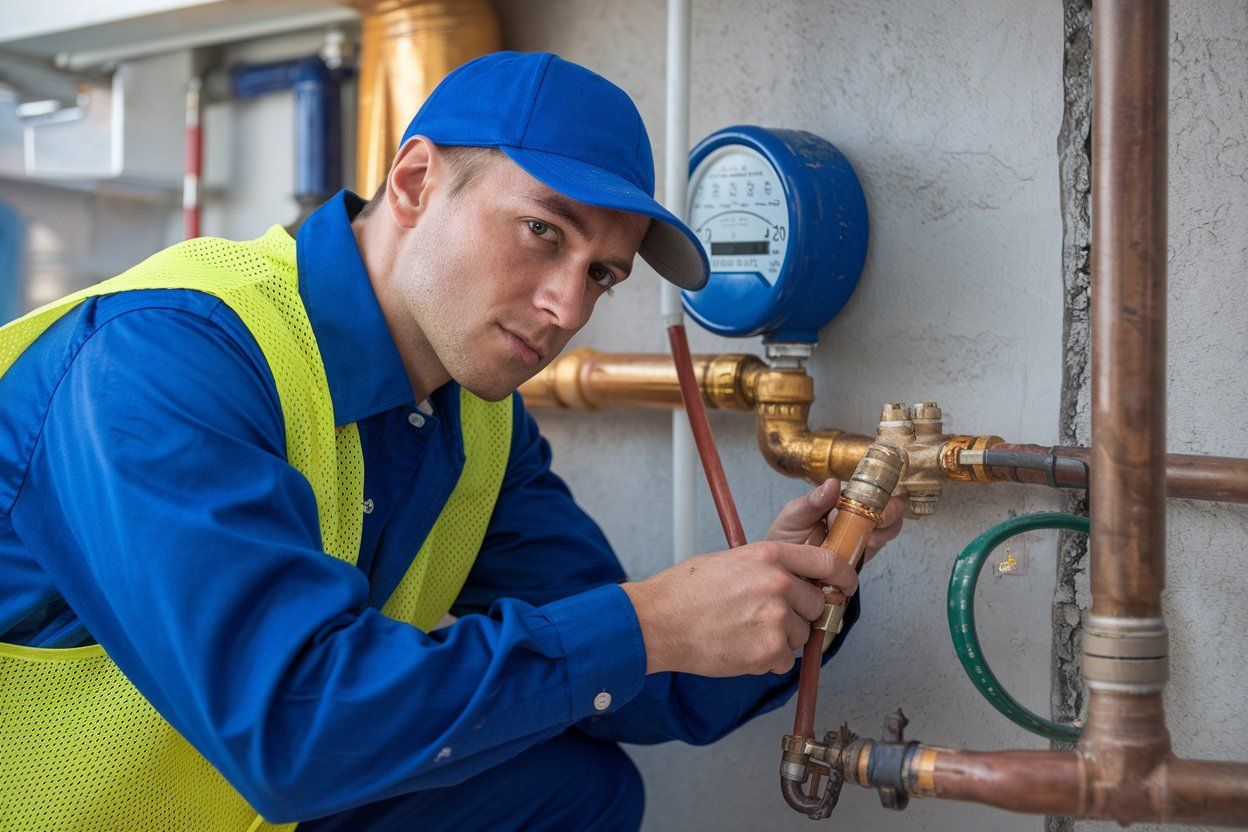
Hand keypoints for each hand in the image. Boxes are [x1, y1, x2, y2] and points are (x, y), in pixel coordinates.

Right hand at [620, 539, 858, 677]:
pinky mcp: (769, 651)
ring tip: (743, 631)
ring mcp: (775, 618)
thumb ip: (769, 567)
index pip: (827, 563)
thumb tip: (796, 580)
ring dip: (779, 638)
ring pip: (800, 635)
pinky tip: (740, 647)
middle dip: (799, 614)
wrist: (658, 621)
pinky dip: (766, 660)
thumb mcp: (732, 561)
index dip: (843, 577)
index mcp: (770, 556)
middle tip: (767, 617)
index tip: (846, 586)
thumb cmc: (686, 592)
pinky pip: (784, 661)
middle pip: (816, 605)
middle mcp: (777, 584)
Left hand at [765, 479, 903, 566]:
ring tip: (864, 539)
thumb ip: (812, 501)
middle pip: (888, 508)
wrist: (781, 568)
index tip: (872, 504)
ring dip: (882, 533)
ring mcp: (860, 535)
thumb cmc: (786, 536)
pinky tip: (860, 552)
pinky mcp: (861, 556)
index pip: (869, 489)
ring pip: (888, 529)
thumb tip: (833, 483)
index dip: (876, 495)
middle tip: (876, 522)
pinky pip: (877, 550)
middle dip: (888, 514)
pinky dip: (873, 550)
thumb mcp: (793, 515)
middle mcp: (855, 514)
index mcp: (840, 499)